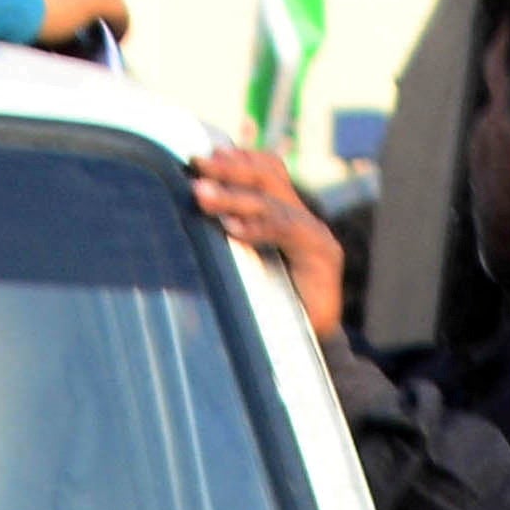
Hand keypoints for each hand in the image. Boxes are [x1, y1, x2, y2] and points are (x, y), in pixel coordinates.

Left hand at [191, 142, 347, 347]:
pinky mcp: (323, 255)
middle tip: (197, 164)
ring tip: (200, 193)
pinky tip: (232, 229)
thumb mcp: (242, 269)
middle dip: (230, 167)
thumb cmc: (269, 313)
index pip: (266, 170)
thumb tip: (185, 220)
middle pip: (269, 175)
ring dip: (232, 197)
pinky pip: (288, 231)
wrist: (306, 353)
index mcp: (284, 217)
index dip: (236, 158)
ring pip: (272, 202)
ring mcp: (316, 235)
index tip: (200, 155)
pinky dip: (258, 228)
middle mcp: (303, 219)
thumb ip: (226, 243)